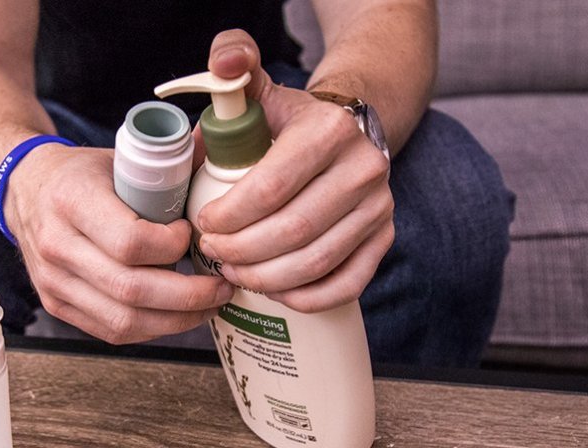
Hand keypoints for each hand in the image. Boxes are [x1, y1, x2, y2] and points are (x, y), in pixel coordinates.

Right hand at [6, 145, 234, 343]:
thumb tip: (222, 147)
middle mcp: (57, 245)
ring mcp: (53, 281)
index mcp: (72, 200)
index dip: (171, 246)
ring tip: (208, 304)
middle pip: (131, 289)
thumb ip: (171, 161)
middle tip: (221, 286)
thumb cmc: (79, 174)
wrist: (25, 189)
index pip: (129, 242)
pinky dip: (151, 328)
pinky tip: (176, 314)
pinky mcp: (56, 304)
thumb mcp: (118, 157)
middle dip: (189, 295)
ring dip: (176, 319)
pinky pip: (111, 331)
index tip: (191, 234)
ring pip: (123, 320)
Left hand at [194, 30, 394, 312]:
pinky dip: (307, 297)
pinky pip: (347, 283)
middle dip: (242, 251)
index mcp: (329, 130)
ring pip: (317, 261)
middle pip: (293, 230)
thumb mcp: (261, 89)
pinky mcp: (384, 237)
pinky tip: (275, 292)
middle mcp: (363, 168)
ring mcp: (379, 207)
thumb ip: (234, 65)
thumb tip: (223, 66)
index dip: (230, 214)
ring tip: (234, 273)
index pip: (271, 186)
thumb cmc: (289, 119)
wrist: (349, 131)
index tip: (203, 224)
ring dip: (267, 278)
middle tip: (212, 254)